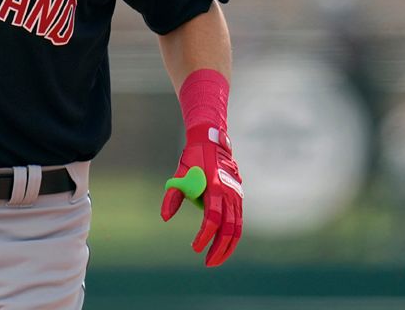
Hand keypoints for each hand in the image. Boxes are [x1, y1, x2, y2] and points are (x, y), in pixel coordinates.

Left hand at [160, 125, 243, 266]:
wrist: (212, 141)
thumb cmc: (193, 159)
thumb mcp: (179, 175)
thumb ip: (172, 196)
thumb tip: (165, 218)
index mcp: (216, 187)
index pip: (213, 219)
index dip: (204, 236)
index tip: (194, 247)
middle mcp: (231, 193)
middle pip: (229, 228)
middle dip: (219, 249)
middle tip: (207, 263)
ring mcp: (237, 195)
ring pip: (237, 228)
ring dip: (228, 246)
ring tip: (215, 260)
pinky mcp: (239, 197)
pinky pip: (238, 221)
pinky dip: (231, 235)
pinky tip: (223, 246)